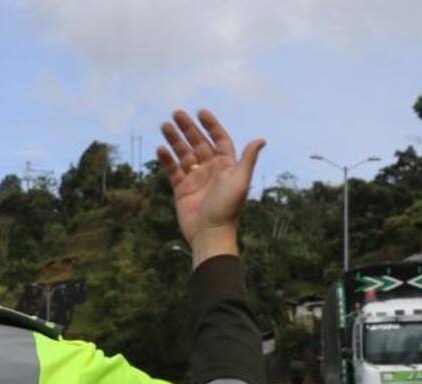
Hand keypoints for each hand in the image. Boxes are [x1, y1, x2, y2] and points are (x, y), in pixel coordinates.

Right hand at [156, 110, 264, 267]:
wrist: (210, 234)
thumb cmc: (227, 208)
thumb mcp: (240, 181)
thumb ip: (248, 159)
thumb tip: (261, 140)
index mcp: (226, 166)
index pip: (219, 139)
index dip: (211, 125)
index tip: (200, 112)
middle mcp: (211, 170)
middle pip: (198, 143)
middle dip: (188, 128)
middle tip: (176, 113)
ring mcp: (196, 179)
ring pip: (184, 154)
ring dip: (175, 140)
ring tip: (164, 126)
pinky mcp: (182, 190)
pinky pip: (173, 171)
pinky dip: (167, 160)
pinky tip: (161, 149)